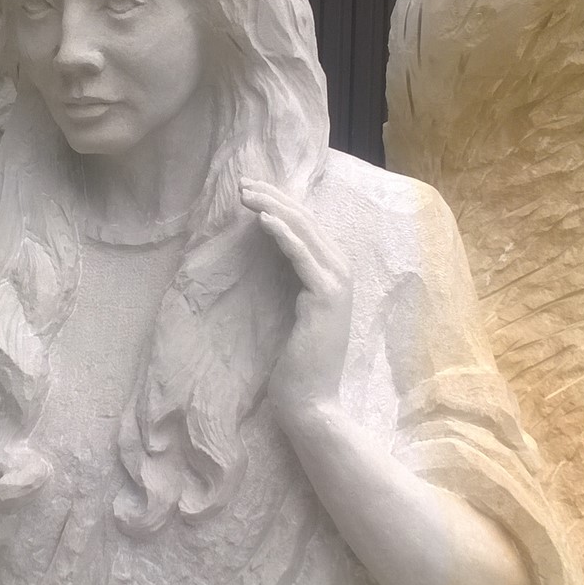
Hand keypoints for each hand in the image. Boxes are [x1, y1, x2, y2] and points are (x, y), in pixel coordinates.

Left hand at [241, 178, 351, 426]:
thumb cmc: (296, 364)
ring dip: (274, 207)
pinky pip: (303, 256)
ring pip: (305, 232)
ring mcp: (337, 284)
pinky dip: (284, 235)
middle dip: (274, 197)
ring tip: (246, 193)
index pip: (307, 226)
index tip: (249, 190)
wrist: (311, 402)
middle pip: (307, 221)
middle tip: (242, 182)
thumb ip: (289, 280)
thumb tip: (268, 247)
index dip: (279, 203)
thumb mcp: (291, 312)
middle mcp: (341, 273)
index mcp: (333, 274)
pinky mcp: (326, 297)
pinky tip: (263, 219)